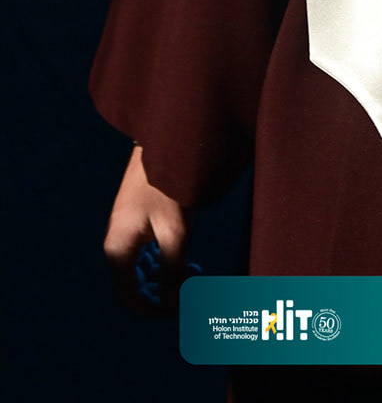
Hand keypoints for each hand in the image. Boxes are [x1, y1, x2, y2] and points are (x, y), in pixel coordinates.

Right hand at [103, 145, 190, 313]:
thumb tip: (171, 305)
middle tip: (193, 284)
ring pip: (139, 268)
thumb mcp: (175, 233)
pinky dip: (161, 259)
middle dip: (162, 291)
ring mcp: (122, 229)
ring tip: (193, 269)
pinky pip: (142, 252)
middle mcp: (115, 242)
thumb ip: (172, 272)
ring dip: (163, 275)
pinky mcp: (132, 218)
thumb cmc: (169, 187)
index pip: (129, 298)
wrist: (164, 144)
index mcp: (118, 250)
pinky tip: (184, 254)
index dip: (154, 310)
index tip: (180, 308)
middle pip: (133, 284)